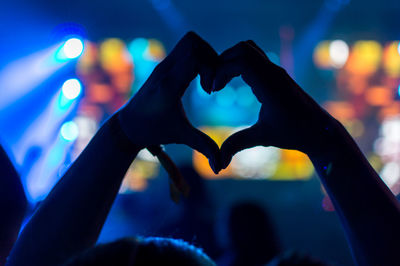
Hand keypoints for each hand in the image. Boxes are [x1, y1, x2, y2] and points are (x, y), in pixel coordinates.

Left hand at [118, 32, 220, 171]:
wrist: (127, 126)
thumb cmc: (153, 131)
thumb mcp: (181, 137)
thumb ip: (203, 147)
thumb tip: (220, 167)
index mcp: (170, 84)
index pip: (196, 57)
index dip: (211, 68)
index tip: (210, 90)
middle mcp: (165, 70)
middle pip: (193, 42)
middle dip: (211, 57)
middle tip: (212, 79)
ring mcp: (163, 65)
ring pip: (189, 41)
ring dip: (204, 55)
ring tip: (207, 77)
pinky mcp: (163, 66)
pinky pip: (184, 48)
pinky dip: (197, 57)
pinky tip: (198, 78)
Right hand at [213, 41, 337, 169]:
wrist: (320, 130)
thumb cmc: (294, 134)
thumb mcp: (263, 138)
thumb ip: (237, 144)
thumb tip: (217, 164)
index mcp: (270, 85)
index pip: (240, 61)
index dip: (221, 71)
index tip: (213, 90)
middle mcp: (273, 72)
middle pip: (242, 48)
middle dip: (222, 61)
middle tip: (214, 83)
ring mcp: (276, 71)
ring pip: (249, 49)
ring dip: (231, 60)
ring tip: (221, 81)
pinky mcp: (276, 74)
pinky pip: (254, 57)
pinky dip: (240, 63)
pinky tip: (234, 83)